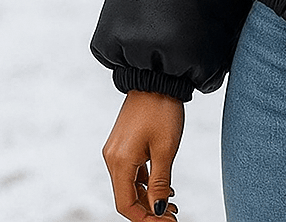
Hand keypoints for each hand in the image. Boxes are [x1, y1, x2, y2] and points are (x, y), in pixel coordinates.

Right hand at [103, 90, 183, 219]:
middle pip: (126, 196)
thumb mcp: (165, 148)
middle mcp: (112, 158)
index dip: (146, 218)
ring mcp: (116, 150)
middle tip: (173, 214)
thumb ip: (160, 182)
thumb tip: (159, 209)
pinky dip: (145, 181)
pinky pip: (131, 170)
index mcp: (119, 162)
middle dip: (149, 209)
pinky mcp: (123, 142)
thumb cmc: (162, 110)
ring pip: (129, 184)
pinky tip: (163, 184)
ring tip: (172, 201)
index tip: (168, 221)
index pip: (126, 204)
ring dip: (148, 196)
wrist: (156, 78)